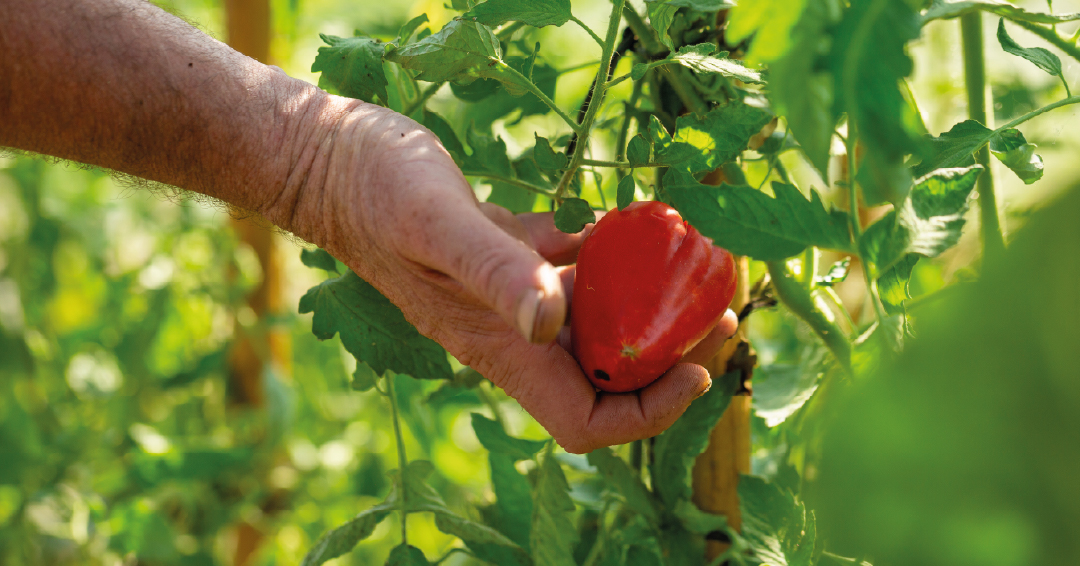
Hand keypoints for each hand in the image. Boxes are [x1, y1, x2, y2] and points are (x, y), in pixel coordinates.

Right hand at [273, 99, 737, 453]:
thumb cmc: (375, 193)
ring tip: (699, 263)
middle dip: (671, 354)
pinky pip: (575, 272)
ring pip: (599, 323)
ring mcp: (511, 298)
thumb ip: (494, 272)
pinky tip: (626, 225)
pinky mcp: (509, 257)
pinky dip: (610, 256)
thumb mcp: (436, 226)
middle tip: (723, 307)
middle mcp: (512, 335)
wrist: (330, 161)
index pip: (586, 419)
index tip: (696, 365)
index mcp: (499, 349)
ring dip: (651, 303)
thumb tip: (553, 319)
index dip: (648, 408)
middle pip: (609, 376)